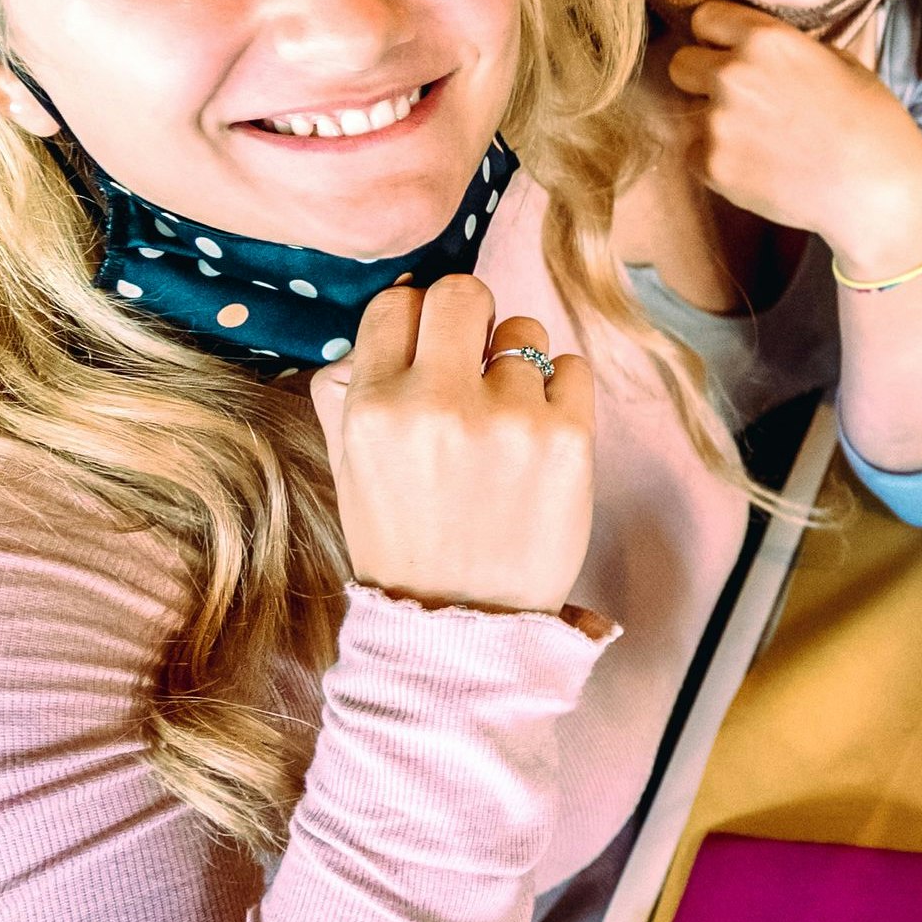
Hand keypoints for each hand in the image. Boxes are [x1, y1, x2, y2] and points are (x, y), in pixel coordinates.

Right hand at [308, 276, 597, 614]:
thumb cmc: (405, 545)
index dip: (415, 321)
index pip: (396, 302)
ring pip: (524, 330)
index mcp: (374, 408)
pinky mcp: (569, 437)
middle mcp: (437, 403)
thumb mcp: (349, 470)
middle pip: (464, 292)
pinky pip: (572, 367)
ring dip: (516, 364)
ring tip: (504, 419)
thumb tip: (381, 327)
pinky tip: (538, 437)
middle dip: (469, 319)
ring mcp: (508, 419)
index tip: (428, 350)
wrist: (464, 629)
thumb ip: (351, 391)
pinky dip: (559, 393)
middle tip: (472, 362)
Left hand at [666, 0, 921, 267]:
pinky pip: (696, 155)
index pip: (706, 18)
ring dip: (715, 123)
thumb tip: (765, 51)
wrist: (878, 192)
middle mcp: (733, 74)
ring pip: (689, 113)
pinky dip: (718, 161)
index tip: (730, 50)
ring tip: (760, 141)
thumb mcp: (841, 63)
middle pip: (681, 64)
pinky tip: (759, 167)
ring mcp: (718, 123)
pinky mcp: (713, 167)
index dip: (719, 36)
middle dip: (703, 77)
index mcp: (766, 39)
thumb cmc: (874, 124)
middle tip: (739, 98)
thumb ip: (790, 50)